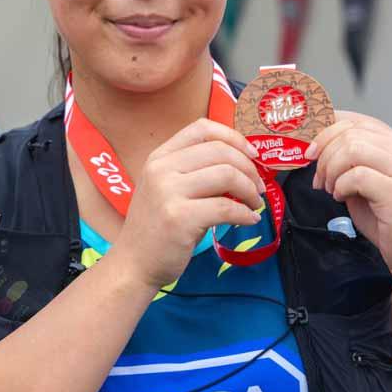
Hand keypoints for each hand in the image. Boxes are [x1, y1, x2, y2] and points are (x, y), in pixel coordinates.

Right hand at [113, 119, 266, 289]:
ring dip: (250, 191)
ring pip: (227, 176)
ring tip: (254, 204)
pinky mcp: (180, 219)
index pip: (202, 128)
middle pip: (221, 152)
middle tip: (258, 187)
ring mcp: (169, 193)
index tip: (252, 154)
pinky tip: (248, 220)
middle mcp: (162, 169)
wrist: (133, 263)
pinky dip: (245, 214)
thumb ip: (195, 171)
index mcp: (160, 157)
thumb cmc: (156, 226)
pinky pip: (226, 208)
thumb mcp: (166, 188)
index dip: (234, 137)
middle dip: (249, 169)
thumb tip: (242, 164)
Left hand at [306, 111, 391, 283]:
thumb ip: (352, 166)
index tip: (309, 146)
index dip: (327, 128)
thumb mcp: (372, 186)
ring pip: (352, 148)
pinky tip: (341, 197)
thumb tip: (318, 153)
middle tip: (317, 177)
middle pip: (350, 132)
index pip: (358, 120)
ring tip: (329, 188)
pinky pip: (357, 176)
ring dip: (330, 168)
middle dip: (324, 152)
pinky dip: (340, 185)